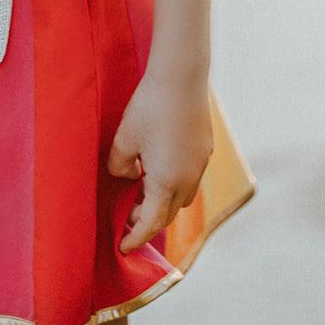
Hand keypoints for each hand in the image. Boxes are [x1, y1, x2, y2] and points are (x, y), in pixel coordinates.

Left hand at [106, 73, 212, 252]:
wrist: (181, 76)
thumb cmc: (149, 107)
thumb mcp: (123, 139)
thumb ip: (119, 166)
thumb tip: (127, 176)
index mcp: (166, 182)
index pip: (151, 223)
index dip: (136, 238)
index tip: (123, 248)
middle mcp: (188, 179)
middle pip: (168, 213)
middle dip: (148, 221)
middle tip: (127, 217)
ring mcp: (200, 164)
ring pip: (182, 196)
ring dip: (163, 201)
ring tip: (141, 190)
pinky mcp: (205, 148)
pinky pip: (190, 176)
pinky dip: (174, 182)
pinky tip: (158, 165)